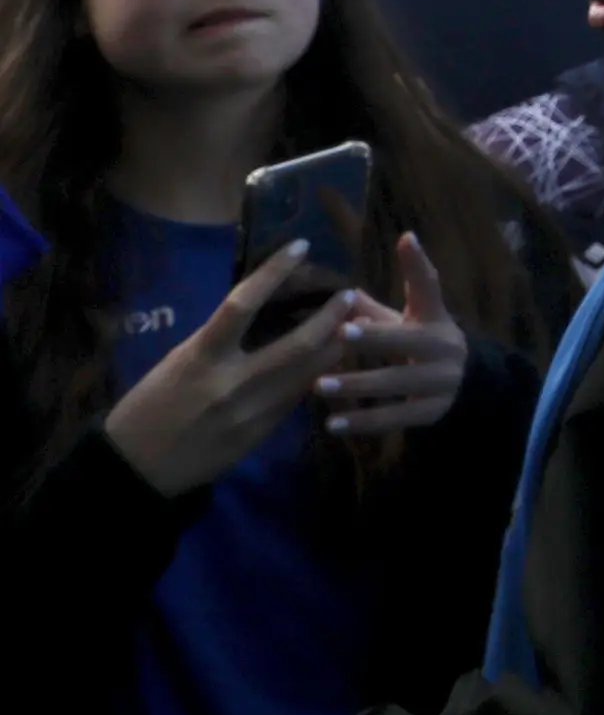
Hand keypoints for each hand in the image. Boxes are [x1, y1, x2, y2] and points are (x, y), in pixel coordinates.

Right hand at [100, 248, 356, 496]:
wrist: (135, 468)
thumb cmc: (149, 406)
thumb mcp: (178, 363)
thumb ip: (219, 341)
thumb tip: (260, 315)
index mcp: (200, 356)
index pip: (242, 304)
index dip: (274, 272)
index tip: (301, 246)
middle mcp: (230, 383)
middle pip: (297, 345)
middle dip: (331, 318)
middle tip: (351, 295)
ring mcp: (250, 412)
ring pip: (308, 374)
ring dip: (336, 348)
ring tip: (356, 325)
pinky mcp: (260, 435)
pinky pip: (296, 399)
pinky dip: (315, 378)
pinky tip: (331, 363)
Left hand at [315, 236, 469, 439]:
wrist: (464, 383)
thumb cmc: (421, 344)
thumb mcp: (405, 322)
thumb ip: (374, 311)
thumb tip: (341, 293)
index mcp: (436, 317)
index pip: (430, 285)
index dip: (417, 264)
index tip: (404, 240)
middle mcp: (445, 346)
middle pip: (408, 340)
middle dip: (374, 339)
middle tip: (341, 335)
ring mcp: (443, 380)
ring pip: (397, 382)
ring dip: (358, 384)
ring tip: (319, 386)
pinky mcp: (433, 411)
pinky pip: (396, 417)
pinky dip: (364, 422)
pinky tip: (333, 425)